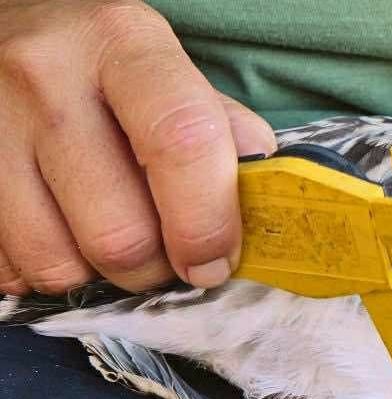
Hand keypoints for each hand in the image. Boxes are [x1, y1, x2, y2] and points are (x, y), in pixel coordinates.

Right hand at [0, 0, 275, 294]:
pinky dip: (46, 271)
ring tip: (114, 242)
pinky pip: (8, 267)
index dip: (208, 223)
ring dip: (99, 276)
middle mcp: (46, 76)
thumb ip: (223, 130)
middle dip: (155, 268)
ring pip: (58, 261)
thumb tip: (262, 195)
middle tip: (167, 256)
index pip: (182, 143)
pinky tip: (63, 235)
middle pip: (118, 230)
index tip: (216, 261)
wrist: (5, 26)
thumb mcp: (169, 70)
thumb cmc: (105, 63)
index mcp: (124, 45)